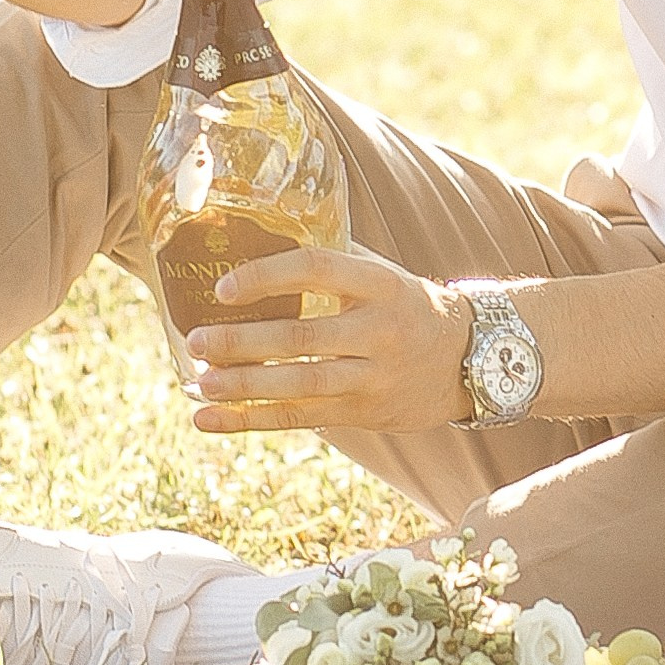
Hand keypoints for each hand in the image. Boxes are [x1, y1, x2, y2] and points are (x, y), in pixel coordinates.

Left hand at [183, 242, 472, 441]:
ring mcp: (374, 376)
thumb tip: (249, 243)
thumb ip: (328, 263)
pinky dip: (250, 420)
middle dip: (244, 343)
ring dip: (244, 387)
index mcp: (380, 283)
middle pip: (303, 338)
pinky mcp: (363, 412)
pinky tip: (209, 420)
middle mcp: (379, 330)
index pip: (318, 270)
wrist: (468, 357)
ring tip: (199, 383)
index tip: (224, 287)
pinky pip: (300, 418)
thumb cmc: (404, 305)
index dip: (269, 276)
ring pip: (300, 385)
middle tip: (196, 341)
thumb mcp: (380, 274)